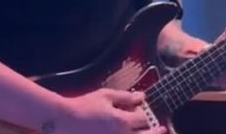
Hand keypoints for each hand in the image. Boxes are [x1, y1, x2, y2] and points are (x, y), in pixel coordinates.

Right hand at [49, 88, 166, 133]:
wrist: (63, 121)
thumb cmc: (84, 106)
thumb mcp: (105, 96)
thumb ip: (125, 97)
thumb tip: (142, 97)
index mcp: (122, 121)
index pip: (145, 120)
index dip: (149, 115)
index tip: (149, 113)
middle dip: (156, 132)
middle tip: (162, 129)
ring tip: (150, 133)